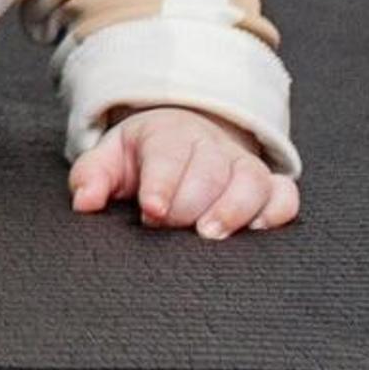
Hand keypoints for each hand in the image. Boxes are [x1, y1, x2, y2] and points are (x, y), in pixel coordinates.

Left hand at [68, 106, 300, 239]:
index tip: (152, 209)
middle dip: (192, 201)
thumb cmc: (145, 156)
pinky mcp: (269, 184)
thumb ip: (92, 176)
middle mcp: (211, 146)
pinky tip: (259, 229)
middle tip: (174, 227)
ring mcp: (243, 165)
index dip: (162, 183)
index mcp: (168, 135)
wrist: (185, 135)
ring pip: (251, 181)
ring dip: (235, 208)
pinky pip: (284, 194)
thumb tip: (84, 202)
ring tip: (212, 234)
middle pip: (210, 170)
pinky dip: (277, 210)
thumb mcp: (111, 158)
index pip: (168, 155)